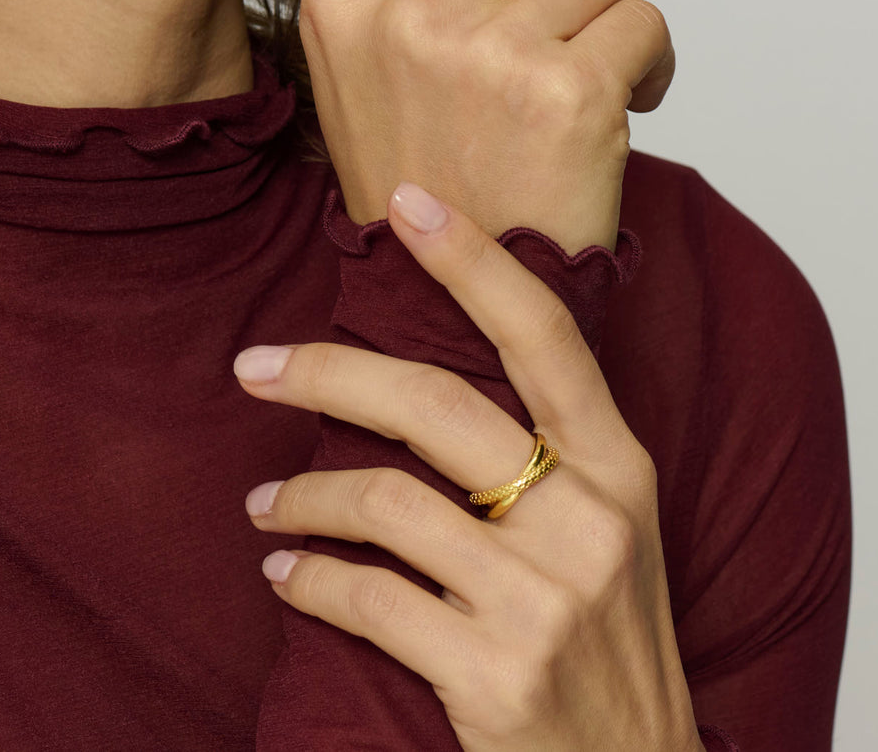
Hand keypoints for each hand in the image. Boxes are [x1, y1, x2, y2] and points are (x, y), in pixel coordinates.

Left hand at [235, 185, 703, 751]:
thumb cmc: (611, 652)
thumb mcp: (611, 536)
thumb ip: (547, 457)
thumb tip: (424, 378)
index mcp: (620, 468)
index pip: (543, 334)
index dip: (473, 260)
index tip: (408, 202)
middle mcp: (588, 519)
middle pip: (434, 403)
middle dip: (329, 373)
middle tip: (257, 366)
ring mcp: (543, 599)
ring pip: (384, 501)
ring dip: (303, 498)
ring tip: (267, 504)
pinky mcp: (494, 675)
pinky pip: (367, 597)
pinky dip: (308, 578)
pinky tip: (286, 572)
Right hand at [298, 0, 674, 253]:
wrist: (452, 309)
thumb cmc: (428, 178)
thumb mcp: (378, 60)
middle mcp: (409, 13)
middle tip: (553, 44)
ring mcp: (487, 52)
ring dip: (611, 18)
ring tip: (581, 86)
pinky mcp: (567, 93)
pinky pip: (647, 20)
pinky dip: (652, 62)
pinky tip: (622, 110)